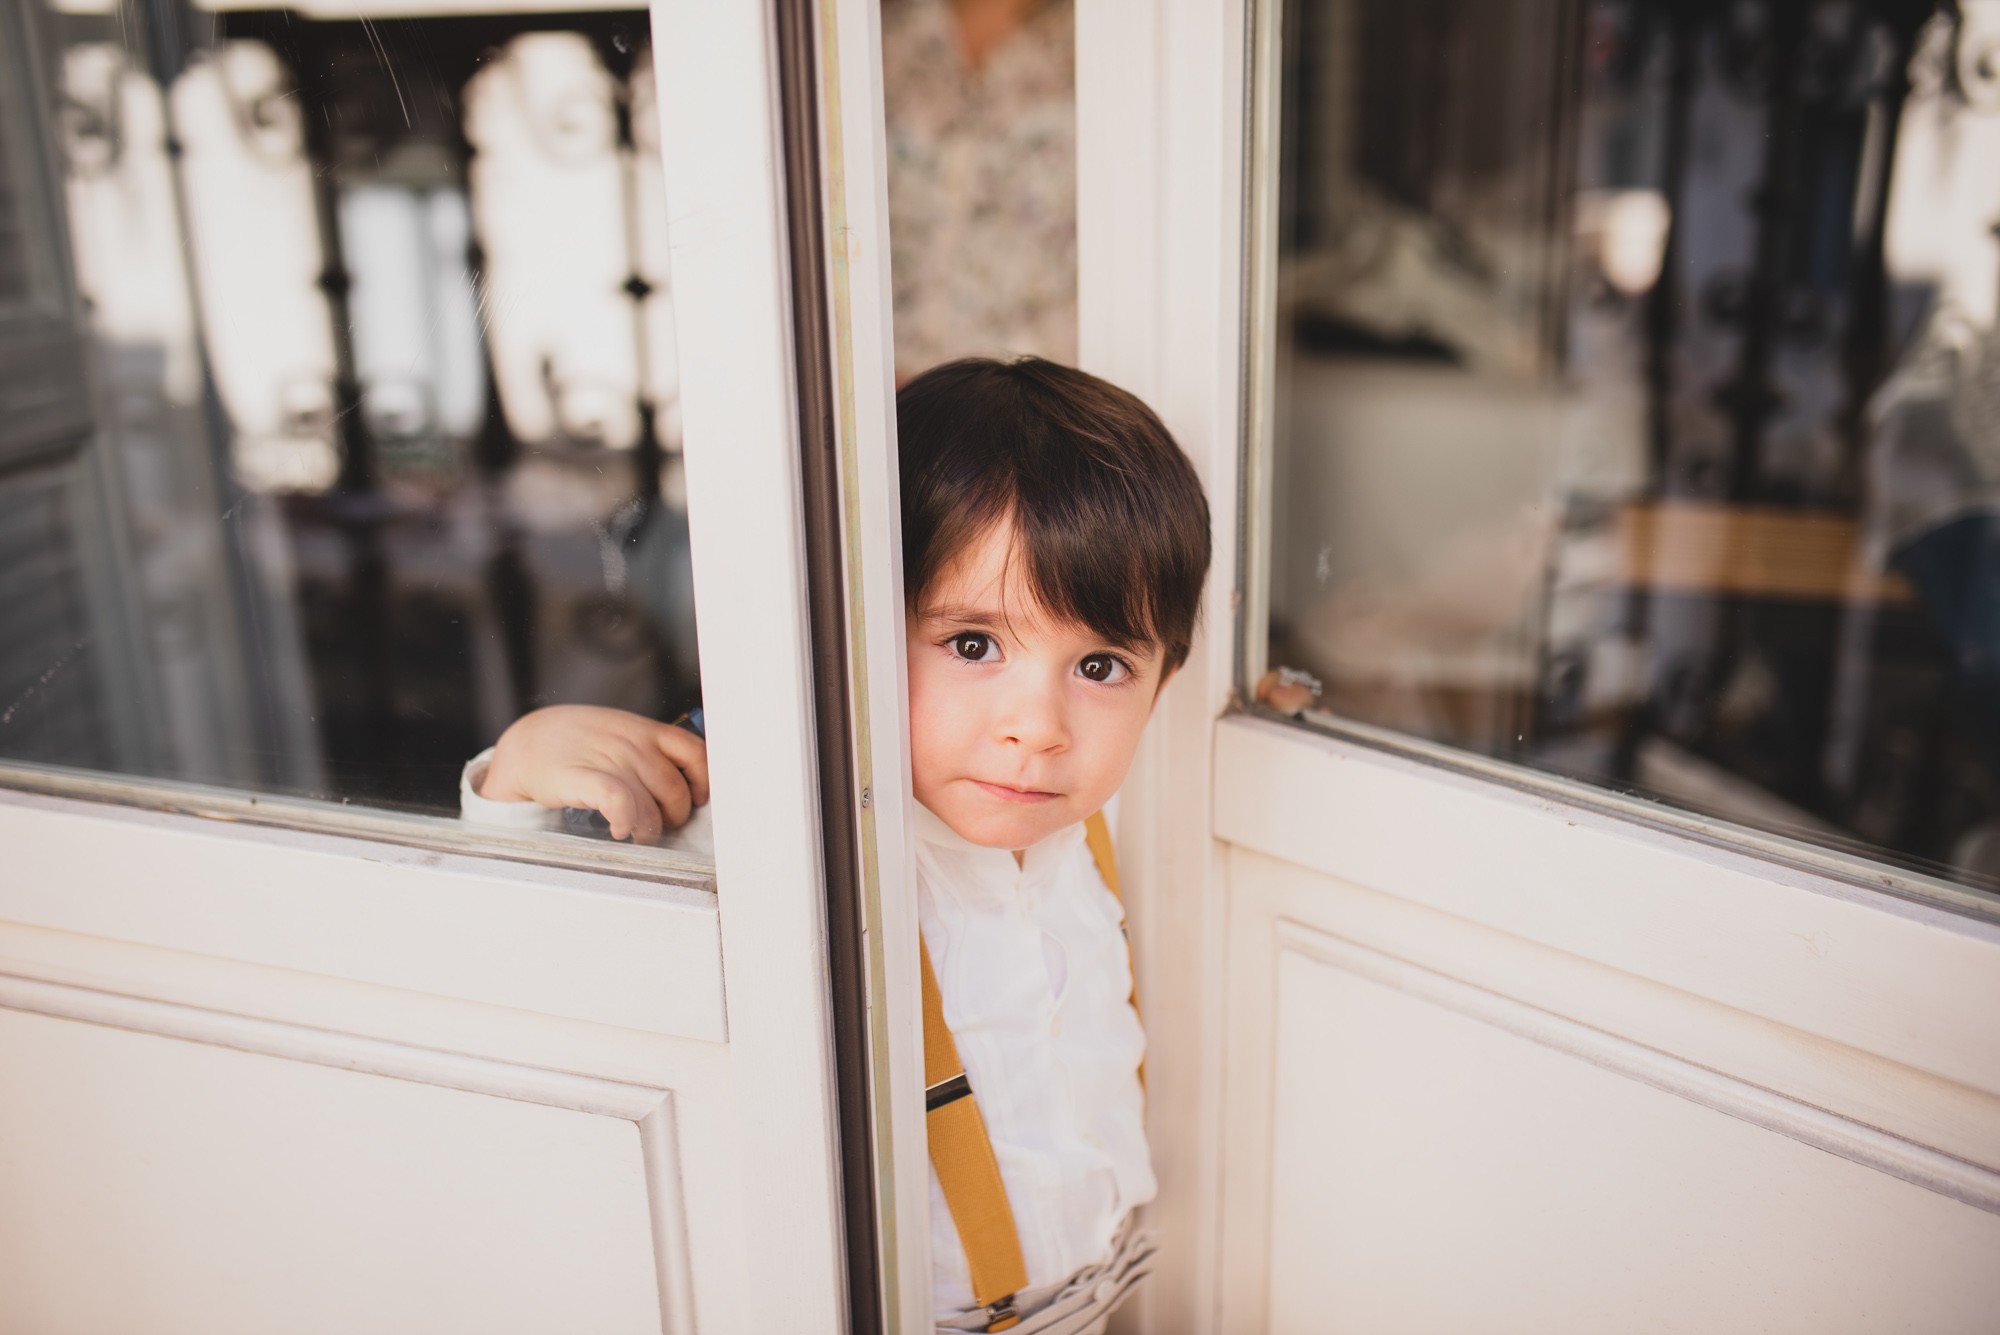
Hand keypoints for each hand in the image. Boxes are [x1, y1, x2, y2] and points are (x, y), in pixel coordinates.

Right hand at [479, 705, 709, 844]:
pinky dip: (626, 821)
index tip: (698, 799)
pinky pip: (619, 802)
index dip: (703, 780)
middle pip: (675, 791)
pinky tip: (619, 831)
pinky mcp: (585, 778)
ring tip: (638, 835)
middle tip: (660, 826)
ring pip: (650, 806)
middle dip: (674, 817)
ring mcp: (610, 761)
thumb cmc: (575, 742)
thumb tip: (683, 779)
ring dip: (650, 830)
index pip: (695, 752)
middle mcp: (632, 745)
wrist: (525, 744)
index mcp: (644, 731)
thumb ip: (648, 749)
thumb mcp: (618, 732)